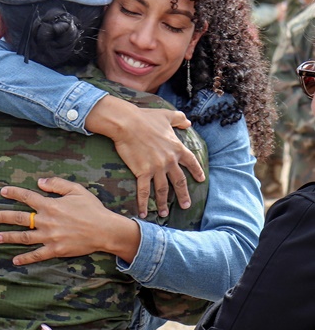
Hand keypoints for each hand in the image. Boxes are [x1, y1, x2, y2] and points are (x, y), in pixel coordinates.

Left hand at [0, 177, 140, 264]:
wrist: (105, 230)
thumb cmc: (92, 209)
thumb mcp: (76, 190)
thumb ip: (57, 184)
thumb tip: (39, 182)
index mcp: (50, 205)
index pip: (27, 197)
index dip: (14, 193)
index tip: (2, 191)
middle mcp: (46, 221)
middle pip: (19, 218)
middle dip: (3, 217)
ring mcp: (49, 237)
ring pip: (23, 237)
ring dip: (8, 237)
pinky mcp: (55, 250)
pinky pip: (36, 255)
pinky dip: (25, 258)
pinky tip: (14, 260)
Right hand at [86, 97, 204, 217]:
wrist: (127, 123)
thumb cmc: (145, 118)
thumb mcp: (167, 115)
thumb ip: (179, 119)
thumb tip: (188, 122)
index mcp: (177, 148)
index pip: (191, 162)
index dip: (196, 171)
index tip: (200, 180)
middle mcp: (169, 161)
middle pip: (179, 181)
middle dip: (183, 195)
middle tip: (186, 205)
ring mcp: (156, 168)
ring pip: (162, 189)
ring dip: (163, 203)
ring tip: (165, 214)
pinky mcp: (142, 172)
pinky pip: (143, 191)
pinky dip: (143, 203)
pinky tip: (142, 212)